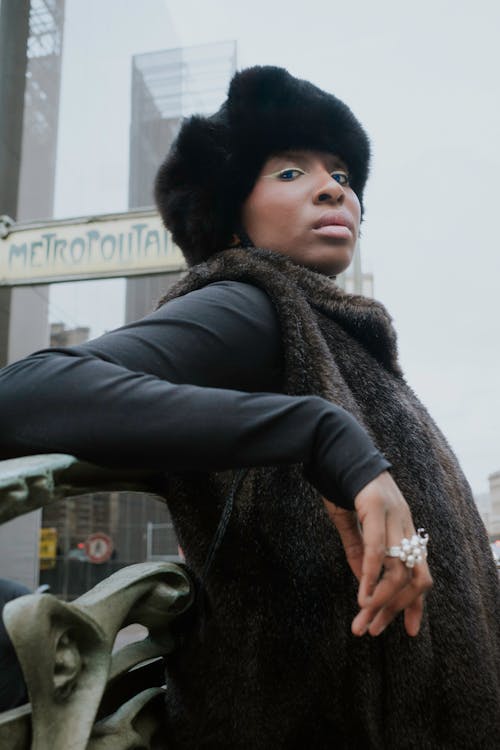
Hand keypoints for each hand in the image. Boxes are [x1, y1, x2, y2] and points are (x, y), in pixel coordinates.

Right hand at [323, 471, 432, 636]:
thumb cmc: (341, 482)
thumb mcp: (351, 522)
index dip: (414, 604)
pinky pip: (378, 550)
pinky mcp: (376, 507)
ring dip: (382, 600)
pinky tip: (363, 596)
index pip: (418, 572)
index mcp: (403, 526)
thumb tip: (365, 582)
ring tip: (364, 619)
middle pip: (416, 577)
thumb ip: (359, 551)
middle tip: (375, 631)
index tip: (406, 630)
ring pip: (399, 569)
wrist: (333, 446)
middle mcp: (405, 523)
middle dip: (397, 609)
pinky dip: (372, 577)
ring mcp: (393, 515)